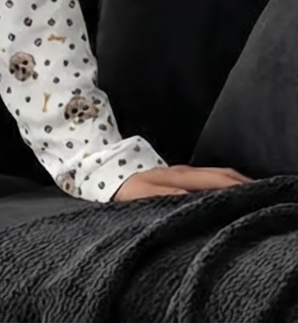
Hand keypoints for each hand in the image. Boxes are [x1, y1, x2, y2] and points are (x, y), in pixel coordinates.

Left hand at [113, 164, 252, 200]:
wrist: (110, 177)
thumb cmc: (127, 190)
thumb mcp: (143, 196)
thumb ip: (166, 197)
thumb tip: (189, 198)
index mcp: (177, 176)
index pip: (213, 180)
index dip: (234, 188)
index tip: (250, 198)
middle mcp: (183, 172)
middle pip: (220, 174)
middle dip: (242, 184)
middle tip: (261, 197)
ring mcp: (182, 173)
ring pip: (217, 174)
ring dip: (236, 184)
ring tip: (252, 197)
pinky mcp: (180, 177)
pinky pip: (209, 178)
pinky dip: (226, 184)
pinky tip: (232, 195)